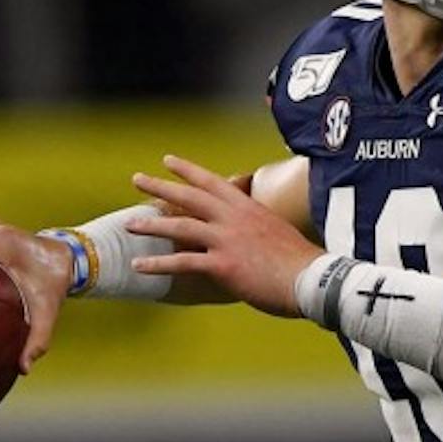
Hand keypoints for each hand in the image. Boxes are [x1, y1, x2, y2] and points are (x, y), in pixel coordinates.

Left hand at [129, 154, 321, 317]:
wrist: (313, 280)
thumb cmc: (300, 261)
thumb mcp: (277, 232)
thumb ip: (256, 228)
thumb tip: (248, 233)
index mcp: (248, 207)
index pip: (212, 182)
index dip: (188, 170)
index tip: (168, 161)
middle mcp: (234, 218)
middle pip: (190, 197)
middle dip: (160, 187)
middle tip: (137, 180)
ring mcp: (227, 240)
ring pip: (180, 226)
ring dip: (152, 225)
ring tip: (129, 224)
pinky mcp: (223, 264)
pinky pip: (182, 262)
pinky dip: (158, 264)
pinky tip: (138, 265)